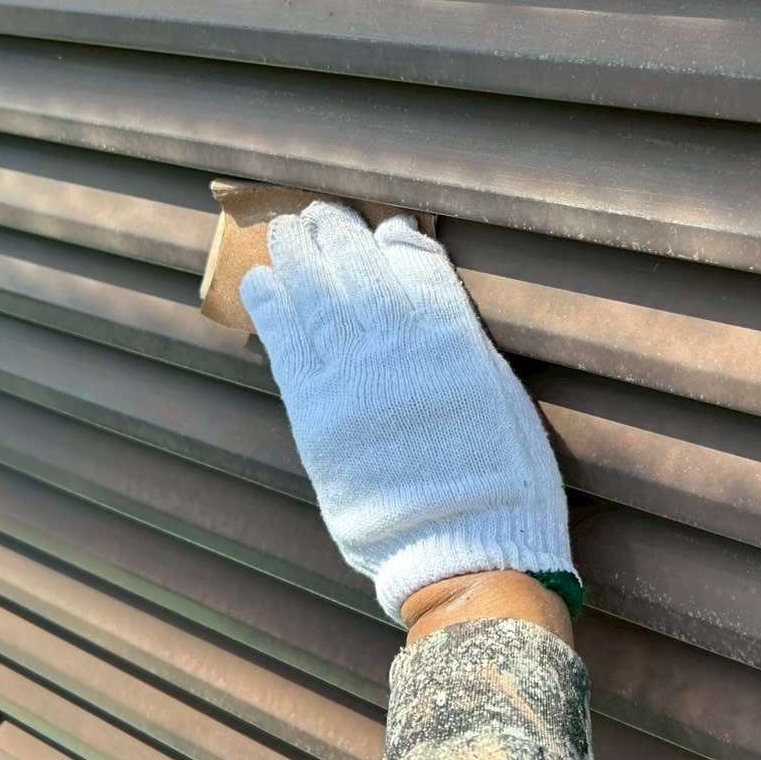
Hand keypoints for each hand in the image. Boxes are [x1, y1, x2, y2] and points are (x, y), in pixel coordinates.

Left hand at [241, 201, 575, 621]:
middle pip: (357, 267)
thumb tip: (423, 286)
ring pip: (315, 293)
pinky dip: (272, 306)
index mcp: (452, 335)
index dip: (391, 240)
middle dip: (335, 234)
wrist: (462, 546)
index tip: (378, 227)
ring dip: (296, 254)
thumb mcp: (499, 390)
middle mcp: (398, 344)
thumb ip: (459, 333)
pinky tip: (262, 280)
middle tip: (317, 213)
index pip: (413, 264)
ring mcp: (352, 376)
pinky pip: (286, 343)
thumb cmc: (499, 478)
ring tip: (286, 230)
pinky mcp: (317, 412)